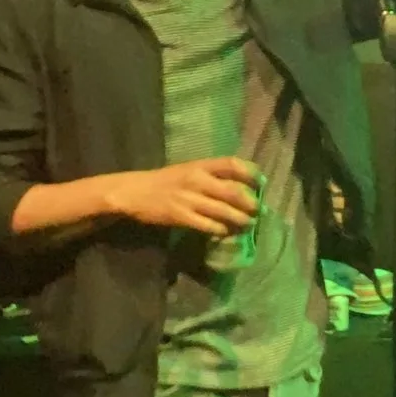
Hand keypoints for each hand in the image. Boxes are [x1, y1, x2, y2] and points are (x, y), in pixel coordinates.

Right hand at [110, 158, 260, 235]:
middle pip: (232, 191)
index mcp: (199, 165)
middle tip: (259, 211)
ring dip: (239, 219)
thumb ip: (210, 175)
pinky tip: (226, 233)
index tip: (261, 182)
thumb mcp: (187, 169)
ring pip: (223, 211)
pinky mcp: (181, 216)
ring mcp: (189, 199)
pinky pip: (207, 225)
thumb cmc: (164, 180)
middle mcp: (196, 180)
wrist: (134, 192)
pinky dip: (220, 230)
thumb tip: (238, 185)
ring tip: (248, 224)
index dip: (250, 173)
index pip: (231, 164)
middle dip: (250, 203)